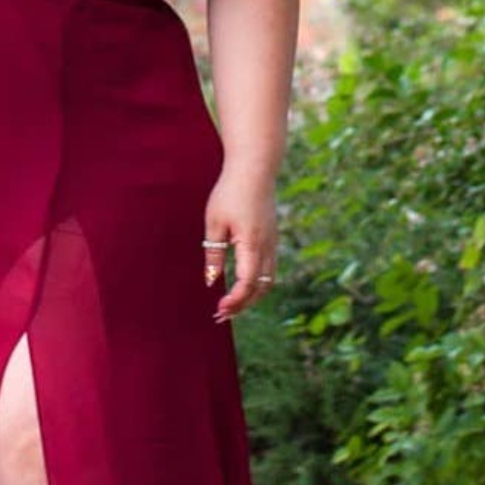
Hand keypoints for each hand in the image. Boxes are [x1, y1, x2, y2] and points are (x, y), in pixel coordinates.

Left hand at [202, 165, 279, 322]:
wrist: (255, 169)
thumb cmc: (229, 193)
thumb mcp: (214, 223)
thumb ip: (214, 253)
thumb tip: (211, 281)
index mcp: (252, 244)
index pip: (248, 283)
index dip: (235, 300)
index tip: (219, 310)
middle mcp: (268, 247)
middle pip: (261, 288)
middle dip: (242, 305)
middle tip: (221, 315)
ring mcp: (274, 243)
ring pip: (268, 280)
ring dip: (251, 296)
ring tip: (230, 306)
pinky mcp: (273, 238)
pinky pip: (269, 269)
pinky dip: (258, 283)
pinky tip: (242, 286)